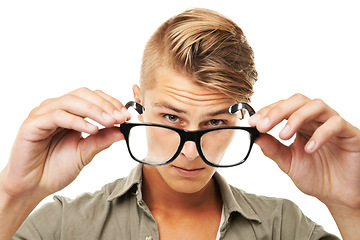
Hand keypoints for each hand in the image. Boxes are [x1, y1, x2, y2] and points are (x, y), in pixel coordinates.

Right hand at [0, 88, 130, 199]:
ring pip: (71, 101)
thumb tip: (123, 131)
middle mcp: (57, 108)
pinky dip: (77, 121)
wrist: (33, 186)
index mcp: (70, 112)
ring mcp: (44, 114)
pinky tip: (91, 129)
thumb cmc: (55, 168)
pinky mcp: (33, 123)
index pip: (93, 97)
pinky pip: (57, 116)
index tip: (126, 116)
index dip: (111, 103)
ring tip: (110, 122)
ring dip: (94, 110)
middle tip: (120, 117)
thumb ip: (102, 140)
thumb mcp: (85, 153)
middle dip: (105, 105)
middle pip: (83, 94)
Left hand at [249, 94, 359, 209]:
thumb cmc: (316, 176)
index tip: (253, 122)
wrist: (338, 195)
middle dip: (278, 111)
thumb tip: (255, 137)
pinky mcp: (349, 133)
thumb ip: (273, 149)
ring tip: (284, 135)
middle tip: (264, 125)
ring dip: (297, 118)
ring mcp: (333, 124)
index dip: (267, 111)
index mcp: (300, 123)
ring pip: (316, 106)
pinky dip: (320, 134)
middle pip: (298, 101)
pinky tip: (309, 148)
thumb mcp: (288, 163)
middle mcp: (316, 120)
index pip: (283, 107)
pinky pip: (336, 123)